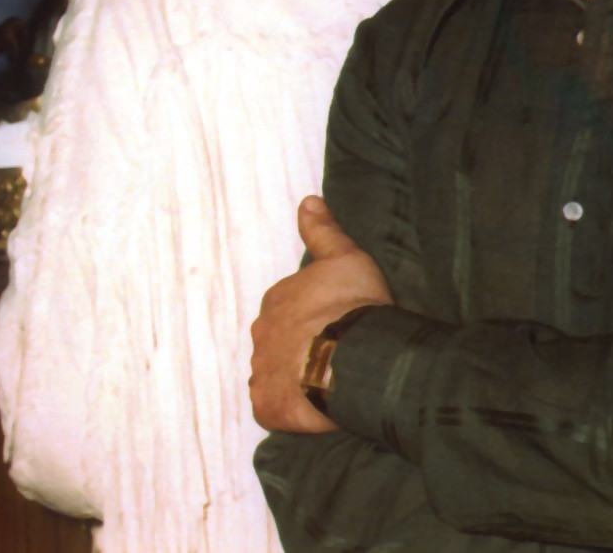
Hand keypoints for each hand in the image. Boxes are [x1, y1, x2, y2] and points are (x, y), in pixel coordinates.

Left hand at [250, 196, 391, 434]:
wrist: (350, 358)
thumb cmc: (349, 306)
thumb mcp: (344, 257)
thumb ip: (323, 231)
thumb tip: (307, 200)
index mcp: (277, 300)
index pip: (289, 307)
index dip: (312, 316)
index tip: (335, 324)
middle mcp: (262, 334)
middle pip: (279, 341)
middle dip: (299, 347)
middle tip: (332, 357)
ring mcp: (262, 372)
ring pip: (274, 374)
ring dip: (293, 379)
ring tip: (325, 387)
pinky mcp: (268, 407)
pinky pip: (274, 407)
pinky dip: (288, 409)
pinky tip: (312, 411)